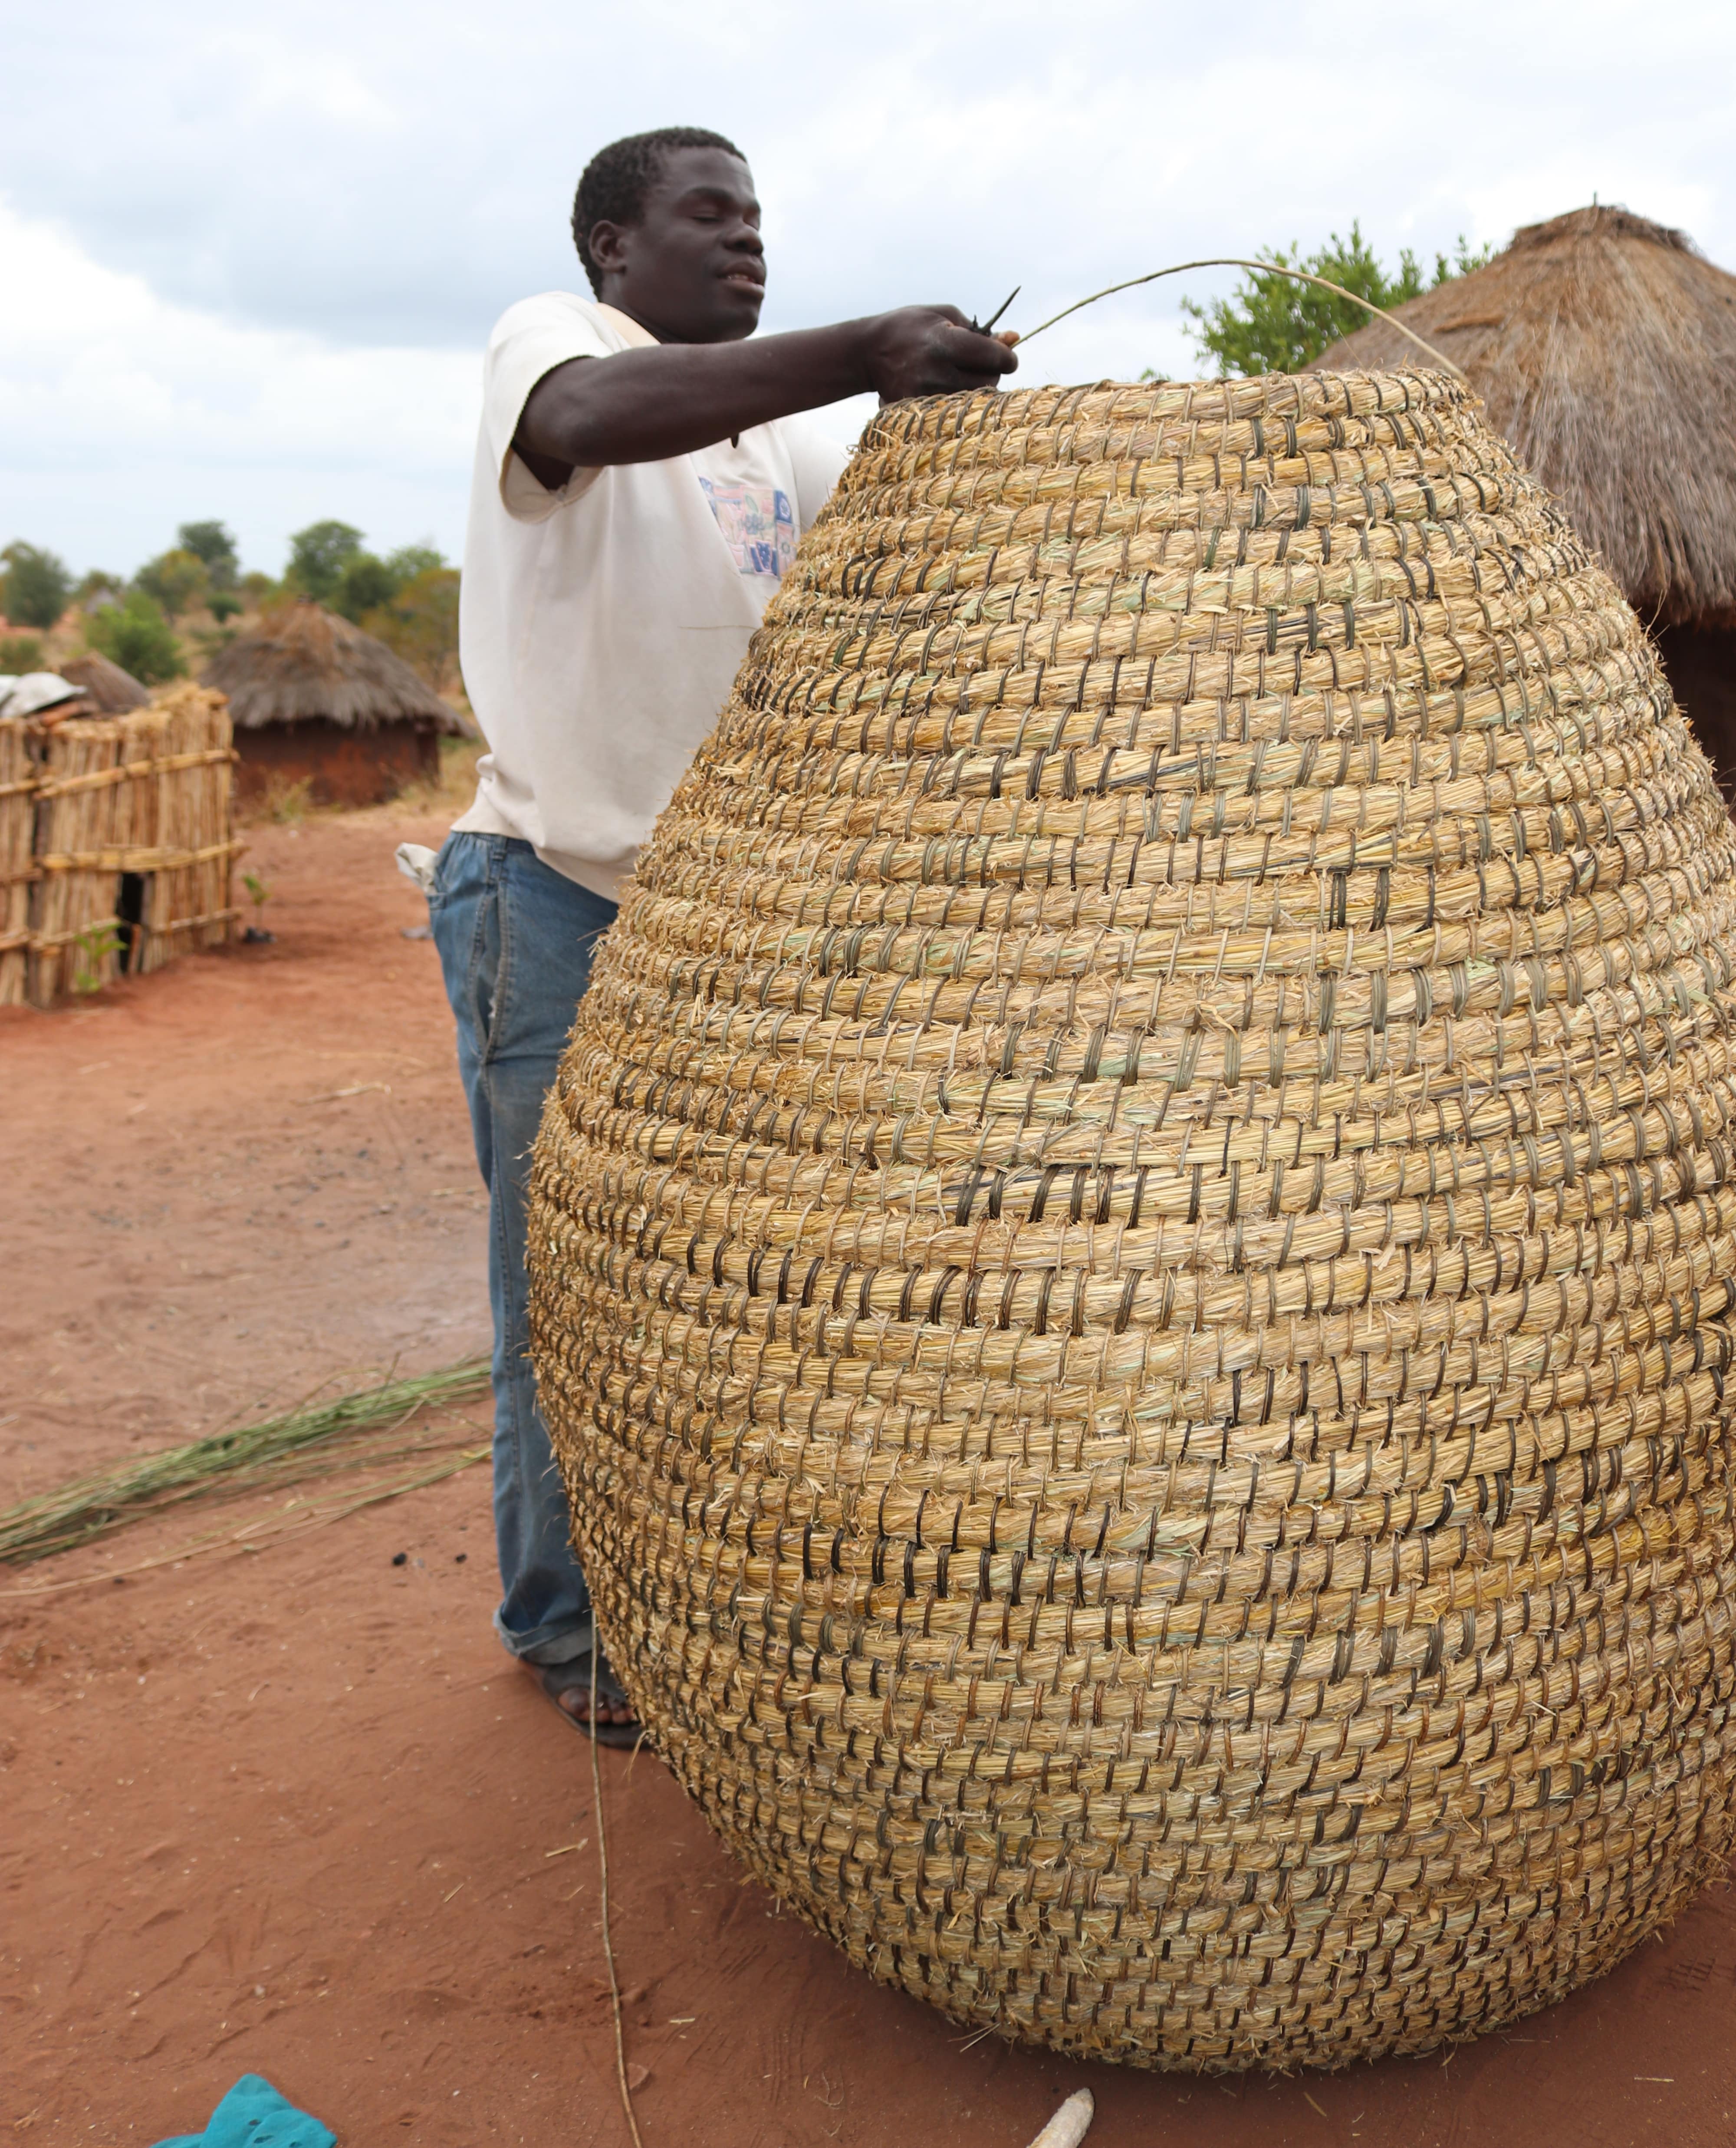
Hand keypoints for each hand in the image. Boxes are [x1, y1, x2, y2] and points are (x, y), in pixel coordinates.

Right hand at [860, 306, 1020, 402]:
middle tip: (979, 364)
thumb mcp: (945, 316)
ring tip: (959, 374)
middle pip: (987, 382)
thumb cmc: (911, 327)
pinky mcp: (916, 411)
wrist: (868, 351)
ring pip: (973, 401)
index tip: (1007, 357)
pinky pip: (952, 412)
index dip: (1007, 358)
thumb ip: (981, 331)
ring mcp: (924, 395)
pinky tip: (944, 387)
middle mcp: (934, 371)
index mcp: (944, 342)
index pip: (993, 357)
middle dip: (991, 373)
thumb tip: (1015, 338)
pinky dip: (956, 402)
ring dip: (975, 389)